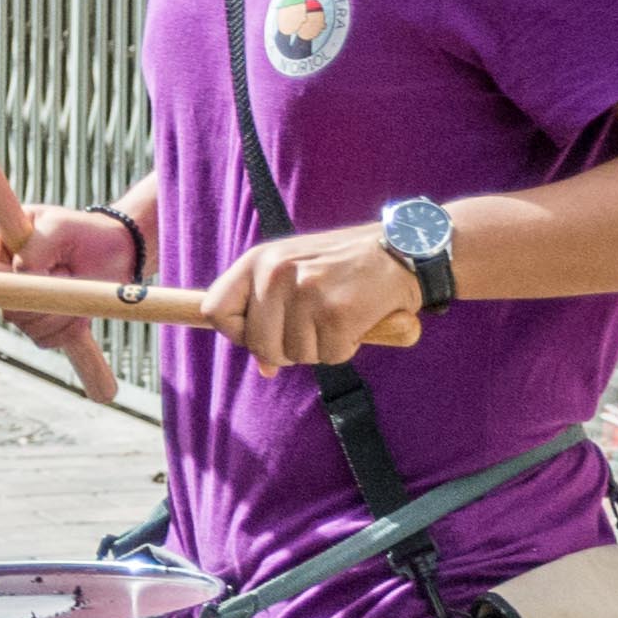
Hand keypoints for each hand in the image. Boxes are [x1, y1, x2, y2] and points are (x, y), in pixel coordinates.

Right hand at [0, 201, 149, 357]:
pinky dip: (67, 329)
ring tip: (79, 286)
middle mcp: (0, 273)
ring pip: (26, 325)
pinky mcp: (36, 322)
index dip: (0, 280)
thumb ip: (37, 245)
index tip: (36, 277)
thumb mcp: (63, 226)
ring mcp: (17, 300)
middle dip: (42, 298)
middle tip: (68, 273)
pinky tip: (80, 308)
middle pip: (3, 304)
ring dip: (61, 312)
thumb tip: (21, 274)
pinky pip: (43, 339)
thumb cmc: (88, 232)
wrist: (116, 252)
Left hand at [207, 231, 431, 371]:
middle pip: (257, 344)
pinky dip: (345, 348)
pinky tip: (356, 322)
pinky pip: (330, 356)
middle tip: (311, 332)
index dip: (235, 333)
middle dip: (284, 350)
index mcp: (258, 260)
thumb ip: (269, 313)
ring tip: (337, 318)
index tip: (258, 336)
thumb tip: (263, 368)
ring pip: (296, 354)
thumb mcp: (295, 273)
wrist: (403, 250)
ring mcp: (306, 293)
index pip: (215, 310)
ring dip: (320, 348)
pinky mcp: (337, 313)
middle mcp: (276, 274)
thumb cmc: (343, 265)